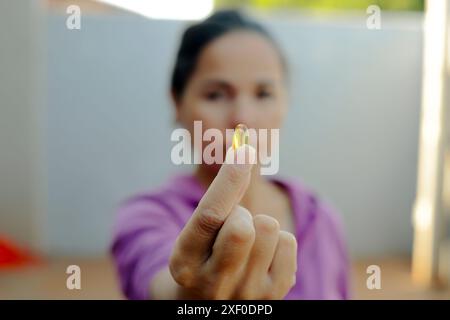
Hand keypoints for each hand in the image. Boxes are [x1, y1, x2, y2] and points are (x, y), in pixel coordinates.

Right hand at [169, 145, 296, 298]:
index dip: (227, 181)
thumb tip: (245, 152)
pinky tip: (262, 256)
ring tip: (246, 244)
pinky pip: (288, 240)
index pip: (209, 216)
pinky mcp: (275, 295)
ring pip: (269, 227)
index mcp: (185, 263)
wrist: (207, 304)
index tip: (243, 149)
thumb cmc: (201, 257)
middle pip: (244, 226)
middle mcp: (214, 283)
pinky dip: (277, 239)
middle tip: (232, 227)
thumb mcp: (195, 233)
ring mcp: (247, 293)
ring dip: (258, 226)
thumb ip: (219, 199)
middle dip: (241, 214)